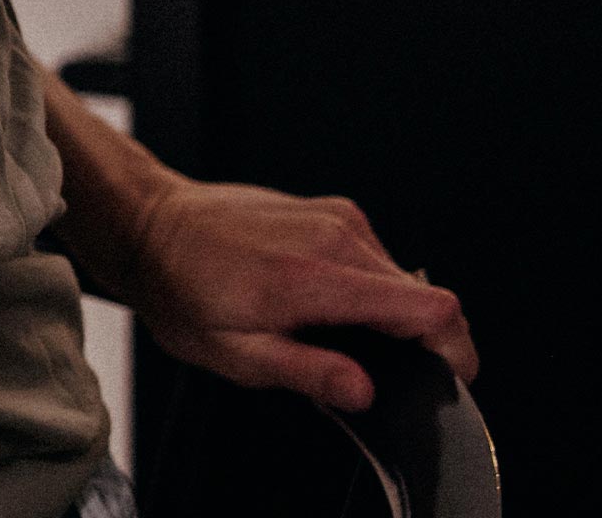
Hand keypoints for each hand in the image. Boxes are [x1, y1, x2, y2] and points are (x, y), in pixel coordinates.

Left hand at [108, 179, 476, 410]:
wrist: (148, 225)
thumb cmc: (180, 289)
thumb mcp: (233, 352)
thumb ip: (306, 371)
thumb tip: (365, 392)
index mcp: (317, 276)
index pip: (432, 309)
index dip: (453, 352)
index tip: (443, 380)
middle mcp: (337, 237)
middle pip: (427, 298)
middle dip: (413, 342)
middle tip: (362, 365)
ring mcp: (338, 217)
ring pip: (402, 280)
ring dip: (385, 315)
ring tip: (326, 329)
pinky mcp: (333, 210)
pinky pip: (376, 259)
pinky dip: (365, 288)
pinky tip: (319, 300)